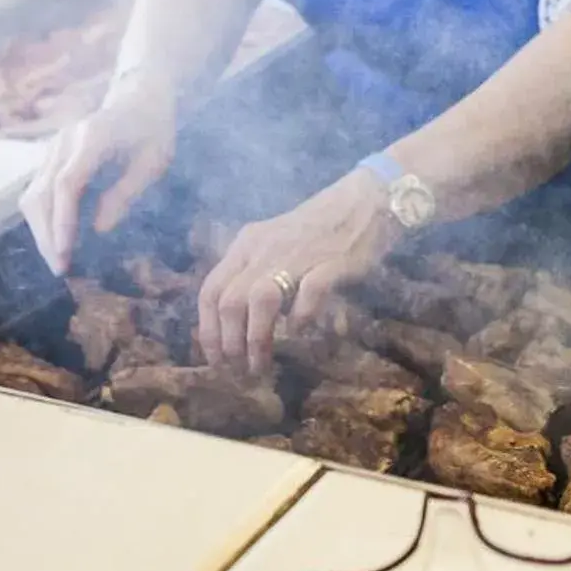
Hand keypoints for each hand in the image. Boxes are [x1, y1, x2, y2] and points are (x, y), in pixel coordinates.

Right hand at [20, 78, 177, 274]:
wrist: (137, 95)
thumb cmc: (152, 128)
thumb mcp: (154, 160)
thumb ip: (126, 192)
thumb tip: (98, 229)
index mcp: (92, 138)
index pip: (66, 183)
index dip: (62, 220)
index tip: (66, 252)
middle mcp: (64, 141)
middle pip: (41, 193)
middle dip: (47, 234)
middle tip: (61, 268)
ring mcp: (53, 148)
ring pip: (32, 195)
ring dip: (41, 231)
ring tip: (59, 260)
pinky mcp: (50, 157)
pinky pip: (37, 191)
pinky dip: (43, 219)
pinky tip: (57, 240)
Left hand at [197, 172, 401, 372]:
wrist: (363, 201)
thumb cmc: (315, 228)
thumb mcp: (271, 244)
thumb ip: (252, 273)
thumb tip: (235, 322)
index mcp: (246, 244)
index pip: (210, 290)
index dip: (207, 330)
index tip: (215, 358)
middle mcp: (264, 250)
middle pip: (230, 300)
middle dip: (229, 342)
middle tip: (237, 369)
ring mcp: (297, 255)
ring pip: (260, 299)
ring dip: (256, 338)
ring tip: (259, 365)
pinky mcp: (330, 262)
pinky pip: (308, 292)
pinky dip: (300, 317)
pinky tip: (299, 331)